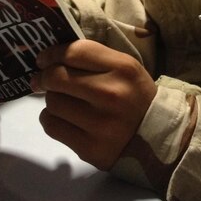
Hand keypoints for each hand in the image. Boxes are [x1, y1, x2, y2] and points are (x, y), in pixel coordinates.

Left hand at [32, 39, 156, 170]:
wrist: (158, 137)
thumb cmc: (135, 96)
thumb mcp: (125, 69)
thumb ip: (93, 59)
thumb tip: (50, 59)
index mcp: (122, 69)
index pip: (75, 52)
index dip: (52, 53)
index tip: (43, 59)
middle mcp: (111, 94)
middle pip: (56, 77)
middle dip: (44, 77)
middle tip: (42, 79)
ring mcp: (99, 124)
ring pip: (52, 103)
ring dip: (52, 100)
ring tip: (63, 101)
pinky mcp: (90, 148)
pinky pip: (52, 126)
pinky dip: (51, 119)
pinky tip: (63, 118)